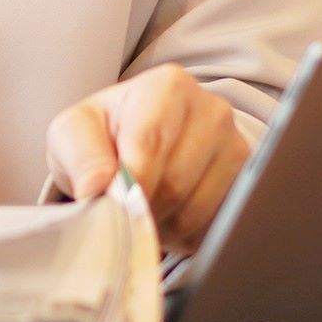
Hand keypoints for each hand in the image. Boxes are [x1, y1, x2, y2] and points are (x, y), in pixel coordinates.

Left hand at [45, 64, 249, 254]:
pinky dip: (184, 234)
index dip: (127, 184)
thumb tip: (97, 186)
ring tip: (146, 204)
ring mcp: (237, 148)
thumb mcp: (74, 132)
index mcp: (168, 87)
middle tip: (122, 203)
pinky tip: (170, 214)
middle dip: (141, 206)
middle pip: (174, 183)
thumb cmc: (105, 135)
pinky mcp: (247, 186)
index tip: (110, 202)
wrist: (135, 145)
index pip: (149, 145)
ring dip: (162, 224)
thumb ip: (79, 153)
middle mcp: (213, 111)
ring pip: (196, 212)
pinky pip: (214, 229)